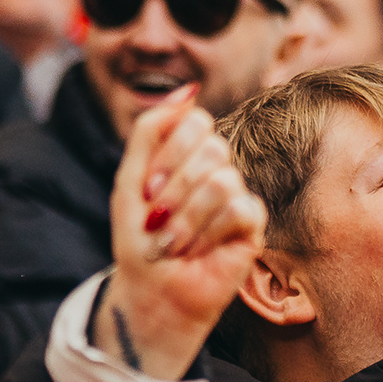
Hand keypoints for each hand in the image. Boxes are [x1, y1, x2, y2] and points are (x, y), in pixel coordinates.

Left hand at [95, 88, 266, 380]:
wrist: (150, 290)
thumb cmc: (139, 238)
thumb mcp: (129, 180)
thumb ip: (150, 130)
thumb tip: (189, 91)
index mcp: (189, 153)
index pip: (195, 122)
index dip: (169, 157)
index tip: (149, 191)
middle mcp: (217, 168)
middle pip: (210, 149)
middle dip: (175, 191)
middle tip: (160, 222)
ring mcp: (237, 195)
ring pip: (223, 181)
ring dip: (187, 219)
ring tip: (175, 243)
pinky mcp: (253, 225)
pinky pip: (240, 209)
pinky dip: (209, 233)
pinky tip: (199, 251)